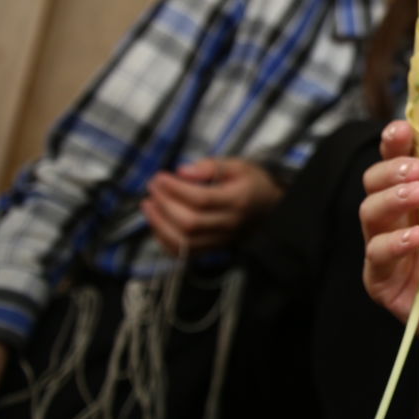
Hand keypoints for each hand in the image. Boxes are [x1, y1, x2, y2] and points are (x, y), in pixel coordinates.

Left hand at [142, 157, 282, 255]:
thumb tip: (182, 172)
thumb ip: (211, 166)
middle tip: (153, 188)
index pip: (202, 199)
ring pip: (185, 242)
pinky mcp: (213, 249)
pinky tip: (157, 224)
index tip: (160, 177)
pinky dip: (165, 241)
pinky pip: (185, 253)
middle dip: (164, 205)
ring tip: (149, 205)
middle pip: (190, 222)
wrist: (270, 206)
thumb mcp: (238, 165)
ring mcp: (221, 240)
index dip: (176, 189)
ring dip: (160, 225)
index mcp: (238, 200)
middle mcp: (230, 224)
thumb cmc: (251, 183)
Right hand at [360, 121, 418, 399]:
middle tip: (417, 168)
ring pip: (369, 215)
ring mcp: (386, 252)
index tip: (403, 127)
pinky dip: (395, 244)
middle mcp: (395, 220)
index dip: (395, 142)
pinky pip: (377, 259)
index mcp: (417, 197)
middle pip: (374, 184)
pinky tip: (417, 237)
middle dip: (392, 170)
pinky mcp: (384, 285)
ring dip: (392, 200)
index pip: (397, 162)